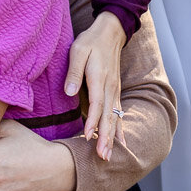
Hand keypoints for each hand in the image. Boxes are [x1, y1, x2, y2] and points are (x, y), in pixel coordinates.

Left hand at [64, 11, 126, 162]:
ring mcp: (115, 91)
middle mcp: (111, 88)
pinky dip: (119, 130)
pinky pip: (118, 115)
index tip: (87, 137)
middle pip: (109, 117)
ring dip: (113, 138)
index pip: (97, 104)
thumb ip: (74, 72)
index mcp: (100, 79)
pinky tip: (121, 144)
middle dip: (106, 138)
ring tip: (110, 157)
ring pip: (115, 118)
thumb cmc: (90, 42)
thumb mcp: (77, 51)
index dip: (92, 122)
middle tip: (103, 158)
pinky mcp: (115, 92)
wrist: (110, 33)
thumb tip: (69, 92)